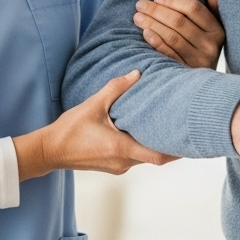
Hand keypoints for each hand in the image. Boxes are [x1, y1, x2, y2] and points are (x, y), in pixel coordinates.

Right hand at [15, 70, 175, 179]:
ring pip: (143, 157)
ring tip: (165, 127)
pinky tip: (142, 132)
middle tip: (183, 128)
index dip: (176, 151)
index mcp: (120, 148)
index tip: (190, 141)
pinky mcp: (111, 166)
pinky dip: (141, 146)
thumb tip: (136, 73)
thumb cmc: (69, 130)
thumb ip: (116, 88)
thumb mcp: (93, 104)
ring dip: (154, 145)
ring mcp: (117, 167)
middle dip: (168, 144)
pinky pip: (132, 158)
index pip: (157, 156)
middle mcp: (122, 162)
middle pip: (154, 157)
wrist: (49, 150)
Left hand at [134, 0, 225, 68]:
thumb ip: (213, 8)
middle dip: (157, 11)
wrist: (203, 81)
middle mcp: (210, 45)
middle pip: (179, 22)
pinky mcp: (185, 71)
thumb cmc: (203, 45)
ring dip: (152, 24)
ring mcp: (198, 60)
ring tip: (138, 17)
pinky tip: (145, 33)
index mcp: (217, 30)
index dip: (172, 1)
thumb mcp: (212, 28)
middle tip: (140, 5)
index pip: (193, 8)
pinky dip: (156, 42)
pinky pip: (168, 54)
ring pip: (172, 37)